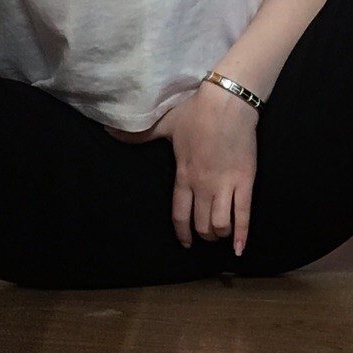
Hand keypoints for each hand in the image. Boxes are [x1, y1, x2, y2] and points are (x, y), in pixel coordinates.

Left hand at [103, 85, 258, 252]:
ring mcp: (224, 185)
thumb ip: (139, 135)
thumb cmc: (196, 112)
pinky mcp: (245, 181)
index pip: (179, 214)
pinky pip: (243, 214)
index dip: (182, 231)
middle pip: (201, 224)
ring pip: (219, 224)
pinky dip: (242, 234)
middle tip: (207, 234)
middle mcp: (202, 186)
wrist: (227, 103)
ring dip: (220, 233)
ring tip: (222, 233)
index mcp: (183, 176)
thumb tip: (108, 130)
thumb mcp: (165, 124)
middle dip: (203, 234)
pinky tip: (239, 248)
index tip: (185, 242)